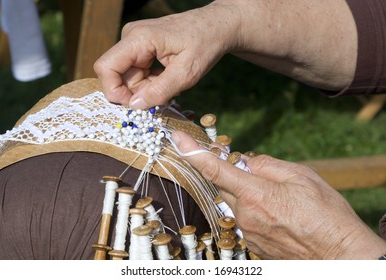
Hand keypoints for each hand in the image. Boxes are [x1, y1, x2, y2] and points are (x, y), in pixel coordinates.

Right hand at [94, 1, 239, 107]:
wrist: (216, 26)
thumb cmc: (205, 44)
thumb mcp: (187, 73)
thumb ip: (160, 91)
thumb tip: (135, 106)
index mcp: (139, 38)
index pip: (106, 67)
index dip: (114, 91)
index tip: (136, 105)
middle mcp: (131, 37)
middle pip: (117, 75)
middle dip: (137, 92)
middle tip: (163, 95)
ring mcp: (135, 42)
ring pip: (128, 77)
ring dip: (146, 88)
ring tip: (170, 84)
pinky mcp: (141, 48)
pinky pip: (136, 72)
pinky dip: (150, 82)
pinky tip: (167, 78)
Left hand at [171, 131, 385, 258]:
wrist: (340, 255)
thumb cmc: (326, 214)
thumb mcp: (301, 176)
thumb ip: (267, 165)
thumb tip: (246, 160)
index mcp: (255, 194)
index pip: (214, 169)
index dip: (192, 152)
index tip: (177, 140)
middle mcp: (245, 215)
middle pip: (222, 186)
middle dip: (231, 174)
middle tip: (251, 170)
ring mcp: (248, 232)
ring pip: (234, 203)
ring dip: (246, 193)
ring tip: (278, 199)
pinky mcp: (253, 243)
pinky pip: (244, 219)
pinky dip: (253, 209)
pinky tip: (277, 213)